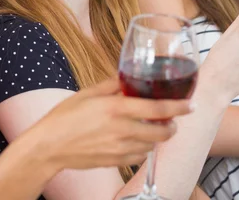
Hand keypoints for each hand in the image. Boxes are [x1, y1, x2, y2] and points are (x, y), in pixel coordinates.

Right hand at [30, 79, 192, 169]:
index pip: (157, 109)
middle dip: (172, 127)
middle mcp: (121, 129)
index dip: (178, 107)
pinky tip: (135, 142)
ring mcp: (119, 148)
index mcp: (116, 108)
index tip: (190, 105)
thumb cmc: (65, 116)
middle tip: (172, 121)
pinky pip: (138, 157)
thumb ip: (112, 85)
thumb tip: (128, 76)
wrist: (48, 146)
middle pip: (161, 132)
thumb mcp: (88, 93)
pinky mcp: (115, 161)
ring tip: (152, 130)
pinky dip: (142, 150)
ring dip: (157, 138)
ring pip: (152, 146)